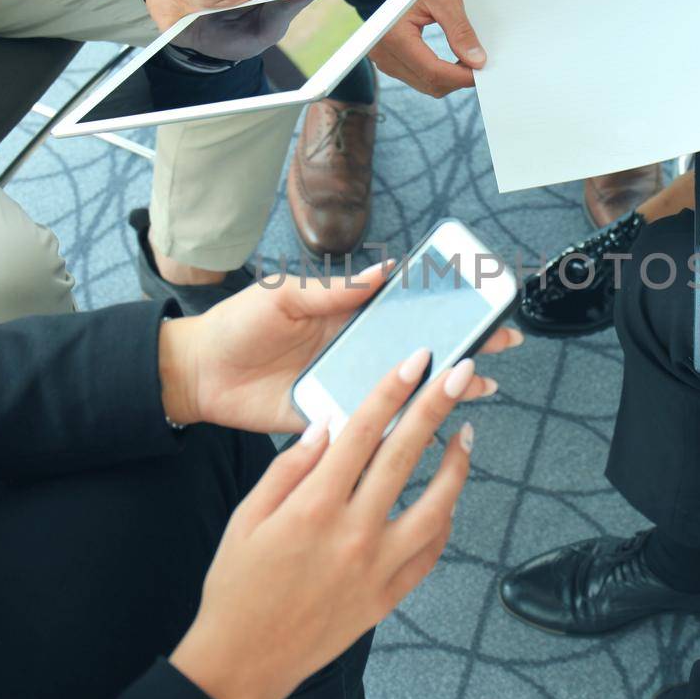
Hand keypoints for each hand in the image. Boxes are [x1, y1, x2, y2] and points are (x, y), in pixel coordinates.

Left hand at [158, 259, 523, 432]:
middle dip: (462, 345)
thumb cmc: (237, 326)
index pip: (406, 310)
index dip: (444, 307)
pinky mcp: (333, 421)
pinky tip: (436, 427)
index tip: (481, 301)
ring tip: (482, 385)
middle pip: (419, 351)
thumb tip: (383, 271)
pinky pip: (374, 426)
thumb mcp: (284, 296)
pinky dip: (405, 427)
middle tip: (502, 343)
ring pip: (407, 391)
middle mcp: (356, 353)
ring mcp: (348, 388)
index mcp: (348, 318)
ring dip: (444, 389)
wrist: (198, 374)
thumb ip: (332, 289)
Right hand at [170, 352, 476, 698]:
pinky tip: (448, 500)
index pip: (362, 431)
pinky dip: (444, 522)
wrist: (244, 660)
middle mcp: (352, 533)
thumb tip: (327, 427)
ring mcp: (377, 567)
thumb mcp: (247, 517)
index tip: (414, 361)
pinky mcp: (388, 597)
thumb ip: (288, 469)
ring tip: (465, 435)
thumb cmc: (237, 586)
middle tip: (459, 373)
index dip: (391, 390)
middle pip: (405, 456)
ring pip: (436, 507)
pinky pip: (430, 553)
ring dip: (456, 467)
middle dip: (436, 407)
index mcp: (313, 506)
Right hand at [332, 0, 485, 97]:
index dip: (462, 77)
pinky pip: (415, 76)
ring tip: (465, 59)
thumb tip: (476, 59)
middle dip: (457, 79)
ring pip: (423, 84)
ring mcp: (382, 58)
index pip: (434, 73)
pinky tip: (449, 60)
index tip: (482, 71)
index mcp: (395, 37)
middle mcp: (383, 52)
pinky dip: (435, 73)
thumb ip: (460, 31)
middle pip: (429, 84)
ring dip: (447, 78)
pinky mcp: (386, 58)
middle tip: (478, 63)